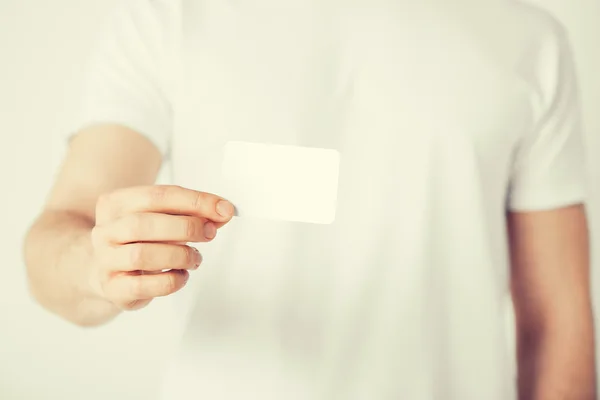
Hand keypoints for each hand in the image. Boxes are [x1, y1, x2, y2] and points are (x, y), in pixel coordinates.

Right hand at [89, 185, 233, 309]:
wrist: (108, 271)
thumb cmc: (140, 240)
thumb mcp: (162, 219)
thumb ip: (191, 213)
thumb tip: (222, 211)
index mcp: (116, 203)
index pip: (158, 195)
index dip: (195, 201)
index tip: (223, 209)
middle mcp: (105, 230)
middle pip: (143, 223)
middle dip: (185, 228)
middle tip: (209, 233)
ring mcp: (105, 260)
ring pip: (142, 255)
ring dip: (180, 255)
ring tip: (195, 258)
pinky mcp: (112, 288)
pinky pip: (143, 286)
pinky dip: (171, 280)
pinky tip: (181, 275)